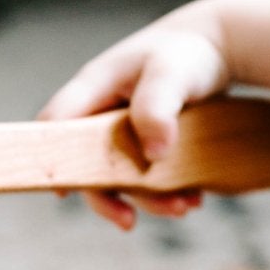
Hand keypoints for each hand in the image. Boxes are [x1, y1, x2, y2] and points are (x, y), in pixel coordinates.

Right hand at [38, 10, 232, 229]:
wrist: (218, 48)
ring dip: (149, 199)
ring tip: (186, 207)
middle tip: (128, 222)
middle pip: (85, 163)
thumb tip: (152, 155)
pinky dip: (167, 191)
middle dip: (107, 196)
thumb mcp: (171, 74)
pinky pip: (145, 176)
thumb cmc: (187, 53)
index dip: (51, 158)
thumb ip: (156, 108)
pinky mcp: (145, 141)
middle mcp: (102, 112)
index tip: (62, 193)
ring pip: (120, 175)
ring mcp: (122, 129)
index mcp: (94, 88)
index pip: (56, 124)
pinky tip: (194, 197)